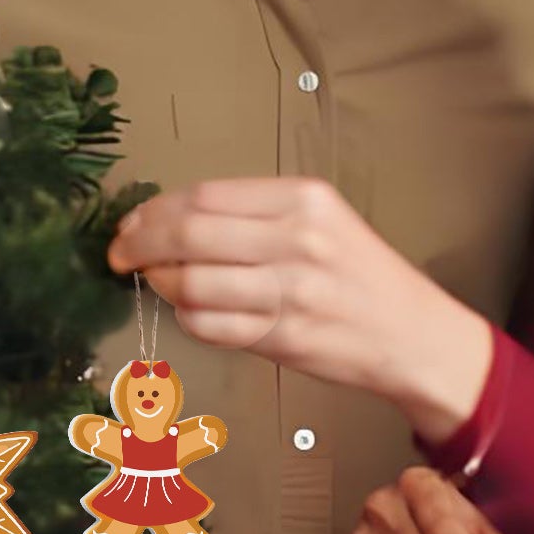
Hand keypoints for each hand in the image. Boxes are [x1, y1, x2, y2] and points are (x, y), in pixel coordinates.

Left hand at [107, 178, 491, 434]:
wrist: (414, 334)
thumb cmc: (362, 275)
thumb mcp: (321, 220)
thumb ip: (255, 214)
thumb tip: (173, 218)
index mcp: (304, 199)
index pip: (205, 195)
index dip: (155, 210)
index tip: (132, 222)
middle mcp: (297, 240)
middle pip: (189, 233)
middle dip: (139, 244)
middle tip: (120, 254)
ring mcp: (291, 292)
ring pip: (192, 283)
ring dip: (160, 284)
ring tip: (157, 283)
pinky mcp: (284, 338)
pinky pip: (210, 326)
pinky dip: (187, 318)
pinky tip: (189, 310)